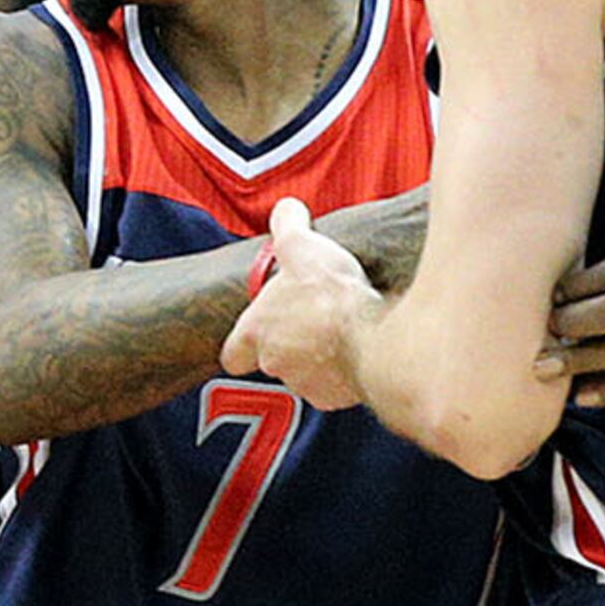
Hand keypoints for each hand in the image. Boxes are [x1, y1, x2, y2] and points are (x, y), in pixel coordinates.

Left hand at [221, 199, 375, 409]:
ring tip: (340, 329)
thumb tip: (286, 207)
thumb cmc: (329, 294)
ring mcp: (307, 384)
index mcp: (258, 331)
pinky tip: (359, 345)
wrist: (372, 336)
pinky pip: (337, 386)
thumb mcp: (301, 244)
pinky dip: (346, 370)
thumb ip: (287, 224)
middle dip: (290, 341)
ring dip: (319, 356)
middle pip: (274, 359)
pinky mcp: (338, 398)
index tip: (258, 330)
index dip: (243, 344)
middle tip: (312, 317)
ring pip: (306, 373)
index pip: (232, 354)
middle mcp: (276, 363)